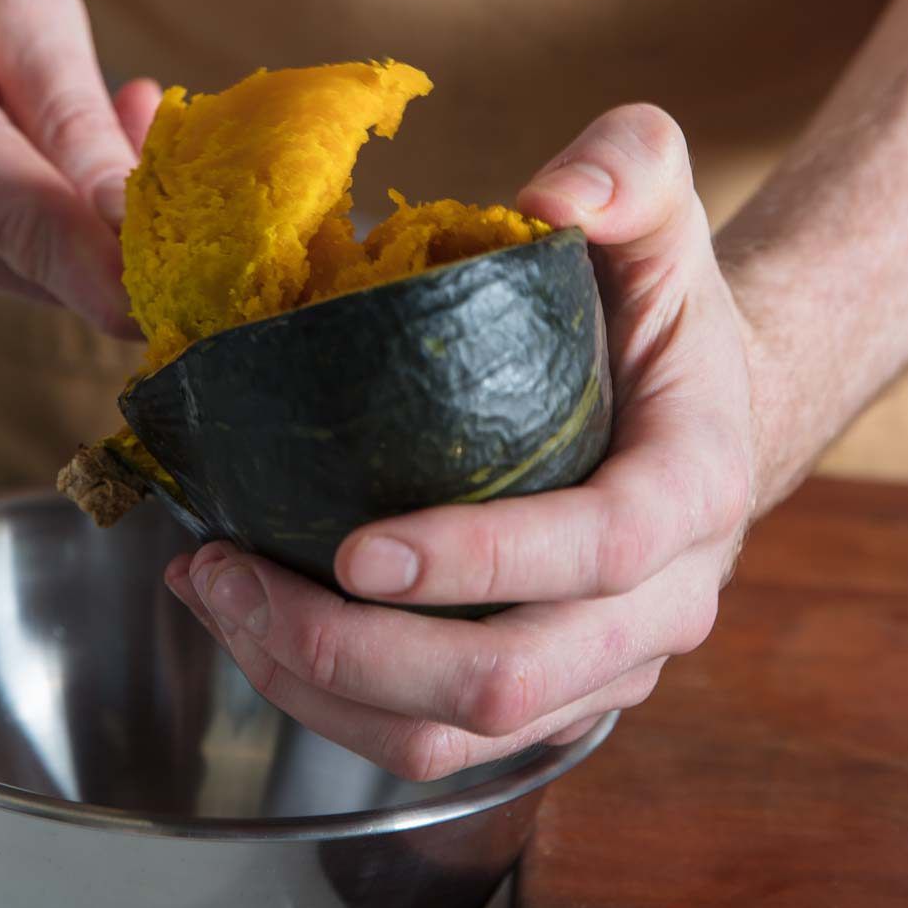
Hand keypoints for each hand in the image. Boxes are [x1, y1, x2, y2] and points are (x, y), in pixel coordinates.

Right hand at [0, 0, 156, 326]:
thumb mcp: (29, 5)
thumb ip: (77, 123)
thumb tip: (128, 224)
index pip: (22, 227)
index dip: (109, 273)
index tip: (173, 309)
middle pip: (24, 266)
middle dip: (103, 226)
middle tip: (145, 125)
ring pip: (13, 271)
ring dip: (68, 219)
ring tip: (62, 109)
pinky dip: (27, 223)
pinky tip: (23, 149)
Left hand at [166, 104, 755, 779]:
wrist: (695, 414)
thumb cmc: (658, 312)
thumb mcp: (659, 212)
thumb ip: (627, 166)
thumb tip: (545, 194)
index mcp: (694, 489)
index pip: (600, 551)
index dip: (480, 562)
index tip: (354, 548)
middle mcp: (660, 608)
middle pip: (507, 683)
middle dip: (349, 648)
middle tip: (228, 569)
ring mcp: (599, 669)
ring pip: (451, 738)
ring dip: (313, 686)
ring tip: (213, 591)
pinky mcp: (541, 699)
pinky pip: (426, 742)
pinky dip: (322, 700)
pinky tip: (249, 619)